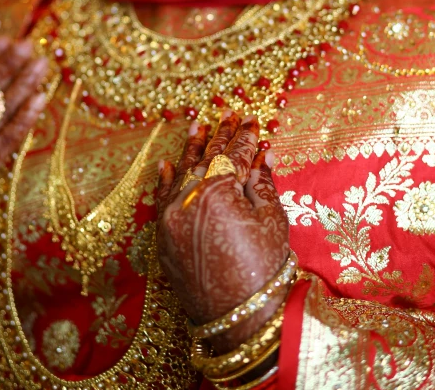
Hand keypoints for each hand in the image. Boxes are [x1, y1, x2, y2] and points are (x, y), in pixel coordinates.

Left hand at [156, 111, 289, 352]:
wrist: (239, 320)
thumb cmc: (263, 271)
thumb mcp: (272, 223)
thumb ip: (261, 185)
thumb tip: (261, 156)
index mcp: (217, 192)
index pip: (233, 156)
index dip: (245, 138)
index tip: (252, 122)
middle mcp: (188, 199)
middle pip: (206, 160)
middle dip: (220, 137)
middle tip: (229, 115)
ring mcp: (171, 218)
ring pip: (182, 174)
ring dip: (191, 149)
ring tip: (198, 124)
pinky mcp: (163, 238)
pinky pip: (162, 200)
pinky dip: (166, 180)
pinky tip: (169, 162)